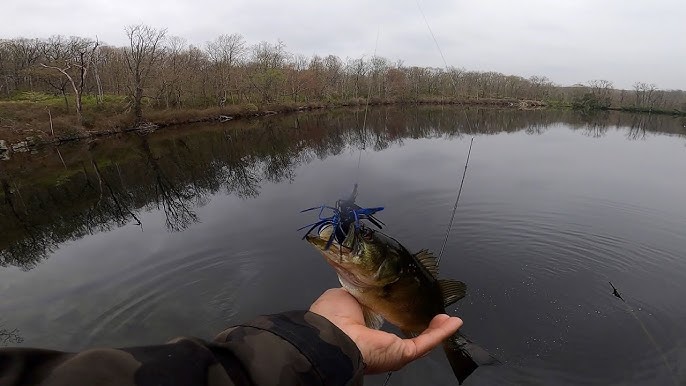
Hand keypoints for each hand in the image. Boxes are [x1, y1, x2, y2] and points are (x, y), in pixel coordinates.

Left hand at [310, 288, 462, 373]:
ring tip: (447, 317)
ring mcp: (392, 349)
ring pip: (420, 339)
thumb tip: (370, 285)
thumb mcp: (346, 294)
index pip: (385, 321)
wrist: (330, 336)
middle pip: (406, 333)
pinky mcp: (402, 353)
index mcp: (362, 328)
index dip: (398, 310)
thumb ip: (362, 291)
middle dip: (422, 323)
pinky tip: (453, 322)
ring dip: (436, 328)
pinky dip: (441, 333)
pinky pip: (425, 343)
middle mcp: (378, 342)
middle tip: (435, 312)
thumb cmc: (331, 317)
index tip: (409, 300)